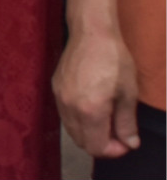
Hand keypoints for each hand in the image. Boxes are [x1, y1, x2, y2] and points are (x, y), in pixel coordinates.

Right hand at [54, 26, 140, 157]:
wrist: (91, 32)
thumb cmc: (113, 59)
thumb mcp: (128, 93)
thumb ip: (126, 122)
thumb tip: (129, 143)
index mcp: (90, 110)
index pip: (96, 147)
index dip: (113, 150)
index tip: (125, 142)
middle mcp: (70, 107)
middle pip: (82, 142)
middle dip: (101, 143)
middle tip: (118, 133)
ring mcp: (59, 97)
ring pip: (72, 130)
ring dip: (89, 132)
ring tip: (106, 119)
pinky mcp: (55, 88)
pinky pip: (65, 115)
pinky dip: (79, 120)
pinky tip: (92, 107)